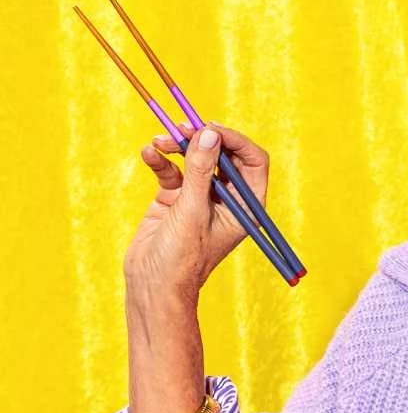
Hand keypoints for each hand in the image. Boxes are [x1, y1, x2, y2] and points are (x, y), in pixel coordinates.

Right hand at [123, 121, 269, 300]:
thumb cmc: (182, 257)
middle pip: (223, 154)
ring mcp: (201, 196)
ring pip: (195, 157)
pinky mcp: (176, 197)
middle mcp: (228, 199)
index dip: (235, 140)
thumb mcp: (192, 210)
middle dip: (202, 138)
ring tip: (159, 141)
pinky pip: (172, 168)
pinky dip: (161, 159)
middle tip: (182, 128)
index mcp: (247, 206)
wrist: (153, 284)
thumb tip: (209, 133)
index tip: (210, 129)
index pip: (253, 161)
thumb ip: (200, 170)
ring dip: (177, 145)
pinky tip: (149, 153)